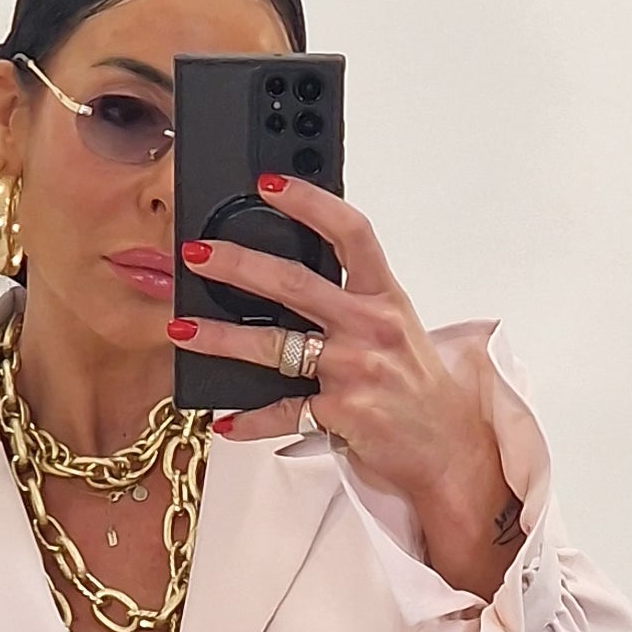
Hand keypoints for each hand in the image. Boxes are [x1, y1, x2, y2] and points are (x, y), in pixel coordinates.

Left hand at [167, 175, 524, 600]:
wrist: (448, 448)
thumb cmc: (417, 387)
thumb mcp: (396, 328)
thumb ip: (352, 300)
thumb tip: (291, 279)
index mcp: (385, 297)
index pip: (350, 232)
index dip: (309, 201)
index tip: (269, 183)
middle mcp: (369, 328)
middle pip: (295, 283)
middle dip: (238, 265)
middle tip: (197, 254)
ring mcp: (354, 371)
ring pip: (274, 347)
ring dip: (221, 338)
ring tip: (183, 330)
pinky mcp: (341, 414)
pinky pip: (283, 412)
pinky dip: (250, 420)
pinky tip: (224, 419)